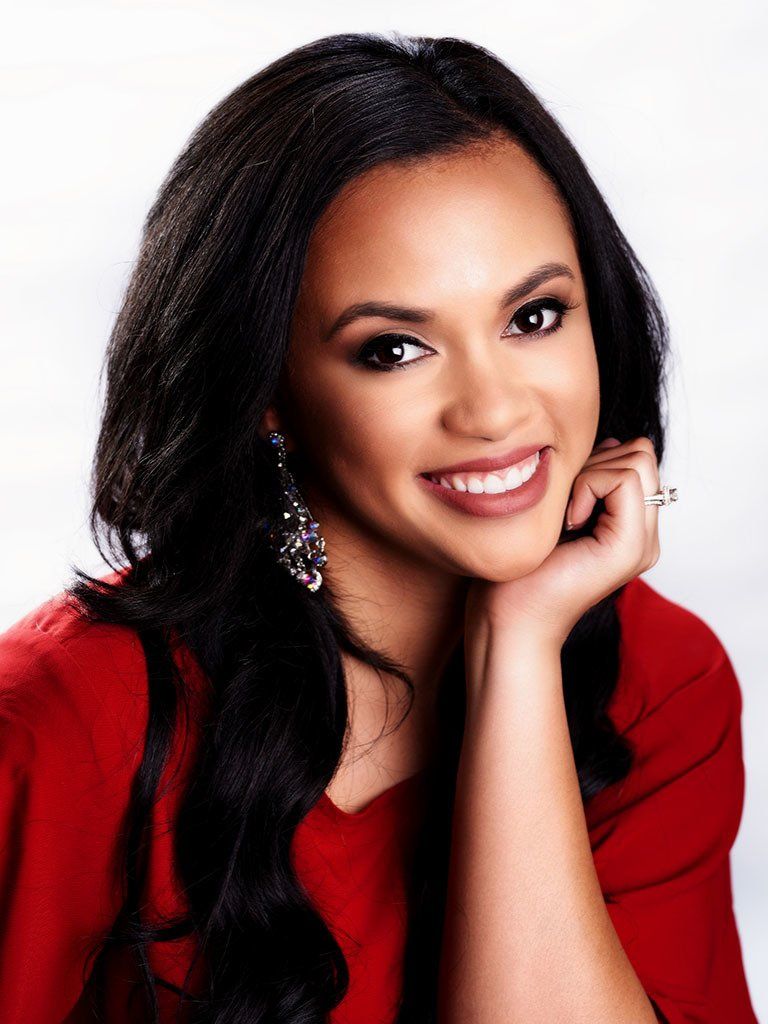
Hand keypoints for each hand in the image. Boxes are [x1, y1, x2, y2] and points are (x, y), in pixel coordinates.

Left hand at [465, 436, 661, 648]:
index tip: (564, 498)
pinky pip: (624, 479)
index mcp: (629, 528)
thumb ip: (588, 479)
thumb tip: (609, 443)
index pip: (637, 458)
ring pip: (638, 460)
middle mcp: (645, 537)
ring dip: (590, 475)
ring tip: (567, 516)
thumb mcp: (558, 508)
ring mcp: (642, 544)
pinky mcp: (630, 547)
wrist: (509, 618)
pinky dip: (588, 486)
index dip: (596, 460)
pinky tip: (568, 523)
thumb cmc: (518, 569)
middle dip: (596, 462)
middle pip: (642, 453)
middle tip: (566, 504)